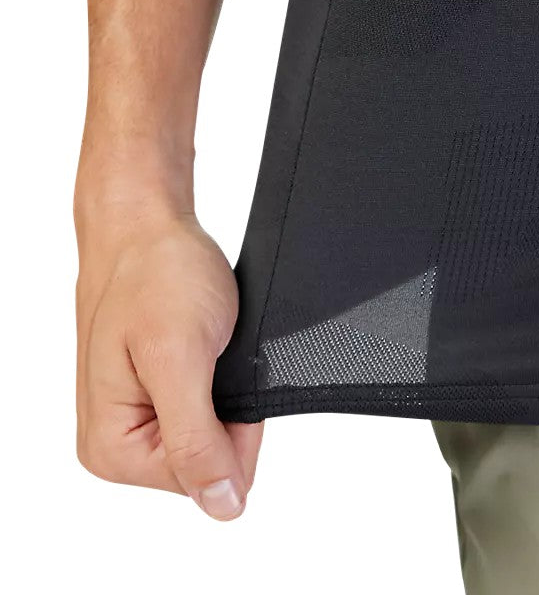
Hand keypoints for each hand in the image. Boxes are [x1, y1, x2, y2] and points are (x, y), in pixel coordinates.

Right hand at [75, 207, 262, 519]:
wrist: (149, 226)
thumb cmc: (154, 275)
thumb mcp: (179, 359)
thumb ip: (196, 440)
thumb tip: (222, 506)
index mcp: (110, 447)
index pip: (201, 479)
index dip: (233, 432)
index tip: (224, 376)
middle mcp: (118, 440)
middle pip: (207, 460)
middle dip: (228, 408)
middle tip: (211, 353)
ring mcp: (139, 416)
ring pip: (214, 432)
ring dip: (225, 388)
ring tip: (204, 343)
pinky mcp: (157, 393)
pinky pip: (209, 406)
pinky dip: (221, 378)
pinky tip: (206, 346)